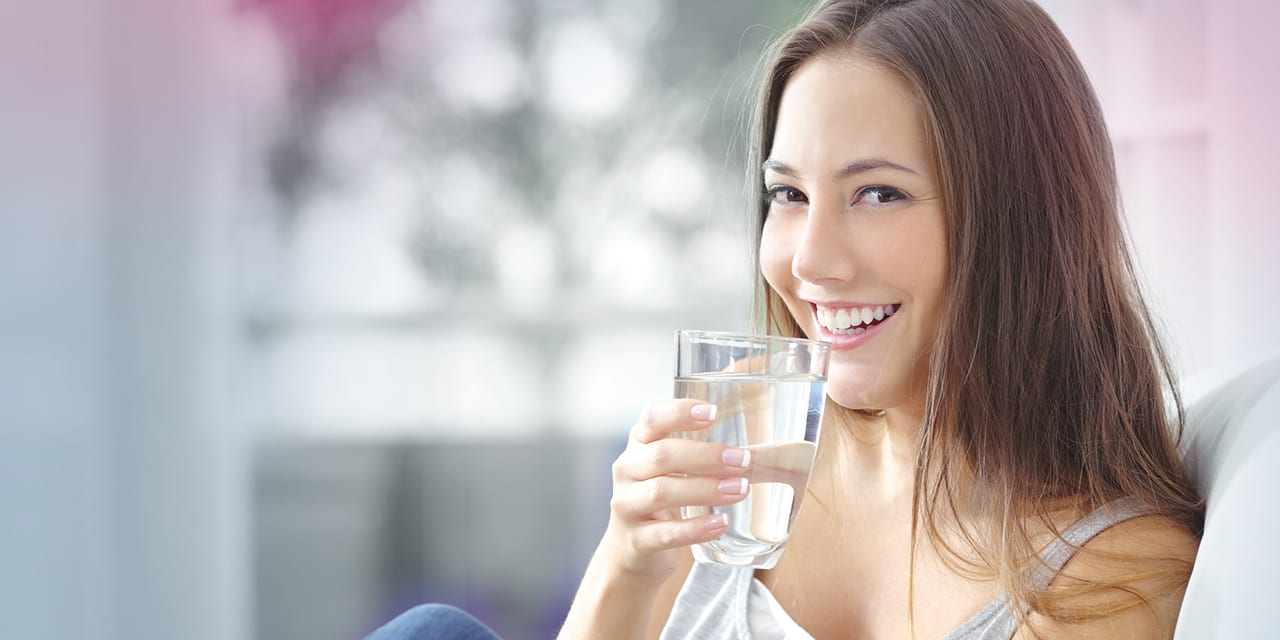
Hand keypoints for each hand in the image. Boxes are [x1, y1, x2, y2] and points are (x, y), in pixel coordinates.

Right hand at [602, 398, 752, 579]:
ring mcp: (626, 506)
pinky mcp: (635, 540)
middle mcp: (627, 470)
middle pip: (662, 455)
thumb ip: (704, 454)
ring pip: (662, 492)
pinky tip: (722, 523)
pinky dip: (696, 528)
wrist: (631, 547)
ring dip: (705, 489)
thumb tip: (769, 454)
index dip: (680, 412)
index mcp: (639, 444)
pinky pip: (666, 534)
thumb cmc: (661, 496)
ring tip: (739, 490)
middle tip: (743, 460)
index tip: (713, 412)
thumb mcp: (672, 468)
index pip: (653, 418)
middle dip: (706, 456)